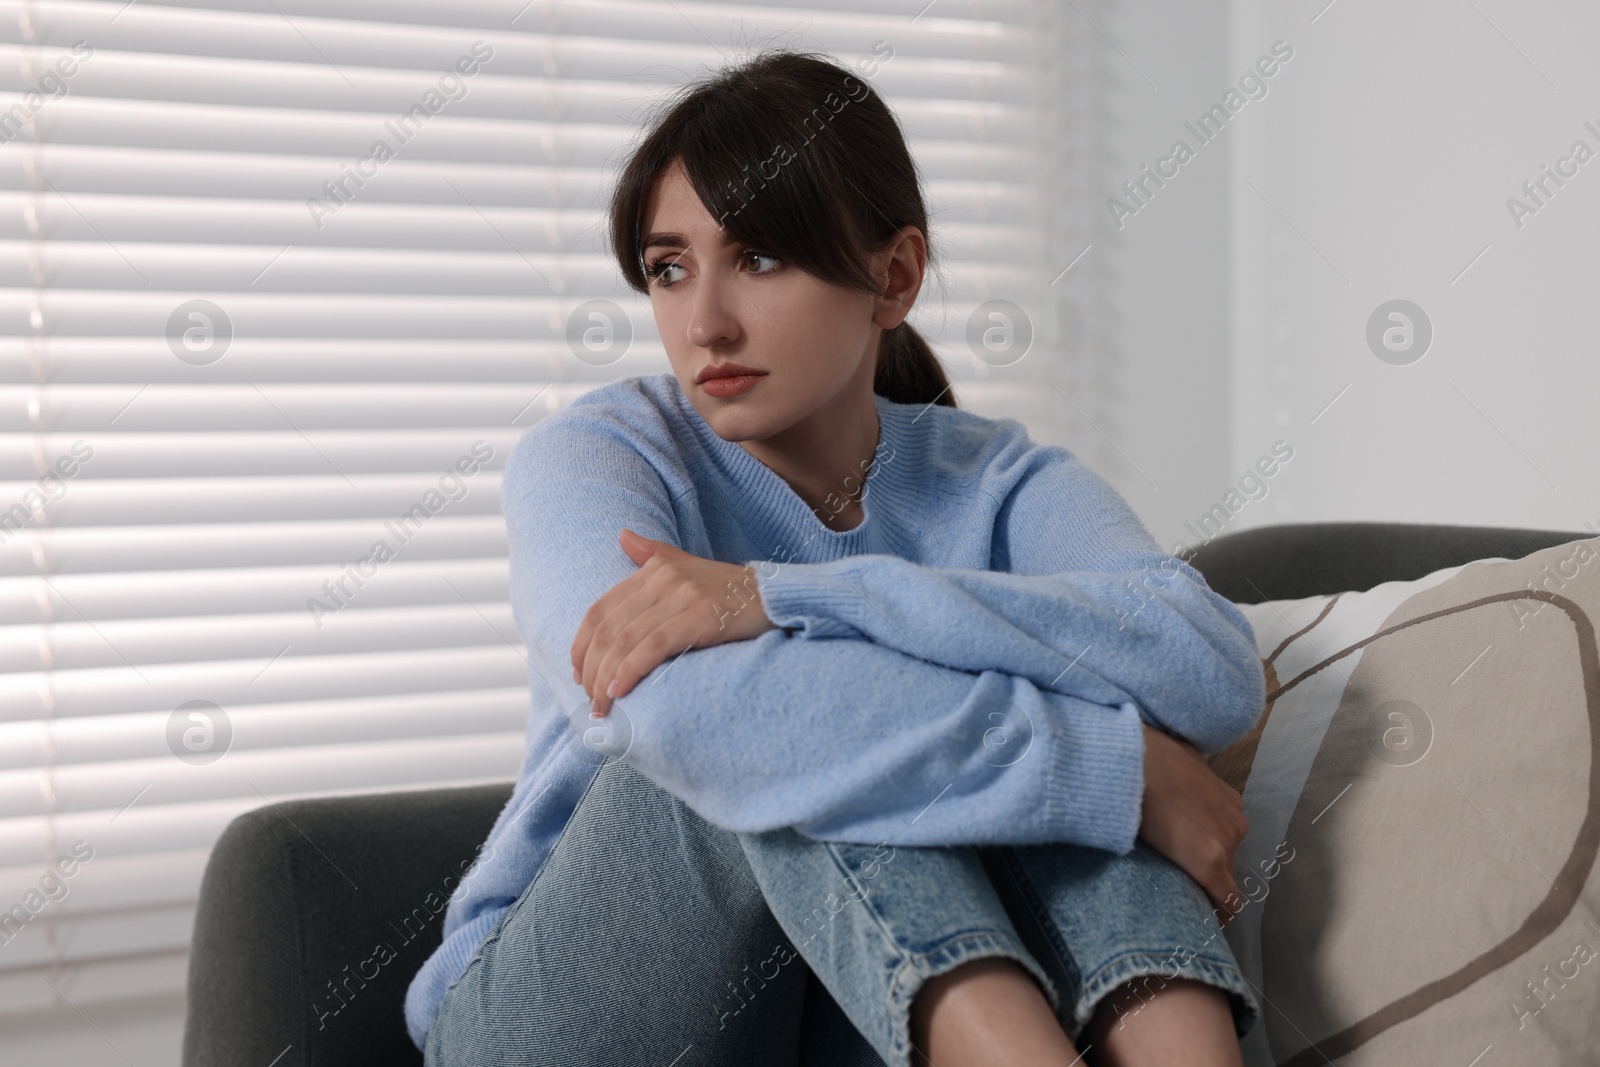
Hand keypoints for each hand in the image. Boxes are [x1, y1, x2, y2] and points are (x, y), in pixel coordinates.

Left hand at [571, 528, 775, 716]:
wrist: (777, 597)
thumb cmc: (730, 590)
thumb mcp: (690, 566)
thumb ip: (654, 554)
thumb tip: (622, 536)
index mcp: (654, 569)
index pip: (601, 609)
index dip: (582, 645)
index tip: (579, 675)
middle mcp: (663, 578)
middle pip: (609, 629)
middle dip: (592, 669)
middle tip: (590, 700)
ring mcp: (682, 597)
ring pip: (626, 641)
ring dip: (606, 678)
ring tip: (603, 706)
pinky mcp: (700, 617)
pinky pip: (653, 647)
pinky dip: (630, 671)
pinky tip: (620, 691)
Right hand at [1137, 723, 1248, 923]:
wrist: (1136, 762)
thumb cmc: (1146, 756)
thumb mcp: (1172, 763)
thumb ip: (1178, 780)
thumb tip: (1164, 779)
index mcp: (1226, 799)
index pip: (1222, 835)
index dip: (1208, 850)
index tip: (1192, 862)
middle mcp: (1234, 820)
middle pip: (1225, 856)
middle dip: (1206, 865)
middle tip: (1179, 873)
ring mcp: (1226, 841)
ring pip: (1223, 875)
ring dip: (1206, 882)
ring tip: (1182, 890)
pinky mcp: (1211, 862)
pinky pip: (1225, 897)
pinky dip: (1219, 909)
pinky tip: (1210, 920)